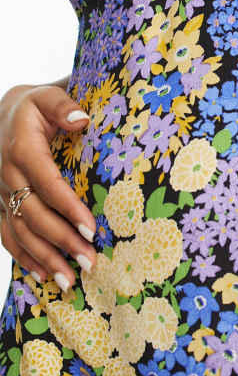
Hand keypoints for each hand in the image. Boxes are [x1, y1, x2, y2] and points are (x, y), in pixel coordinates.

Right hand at [0, 84, 96, 290]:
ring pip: (20, 231)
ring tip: (71, 280)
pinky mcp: (0, 203)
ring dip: (44, 257)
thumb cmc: (34, 106)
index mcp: (22, 149)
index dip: (68, 208)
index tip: (91, 229)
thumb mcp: (46, 95)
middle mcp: (8, 175)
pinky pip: (8, 234)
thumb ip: (62, 104)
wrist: (2, 114)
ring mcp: (1, 193)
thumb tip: (81, 119)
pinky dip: (24, 257)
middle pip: (34, 214)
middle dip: (61, 241)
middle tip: (90, 262)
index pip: (47, 184)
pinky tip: (43, 276)